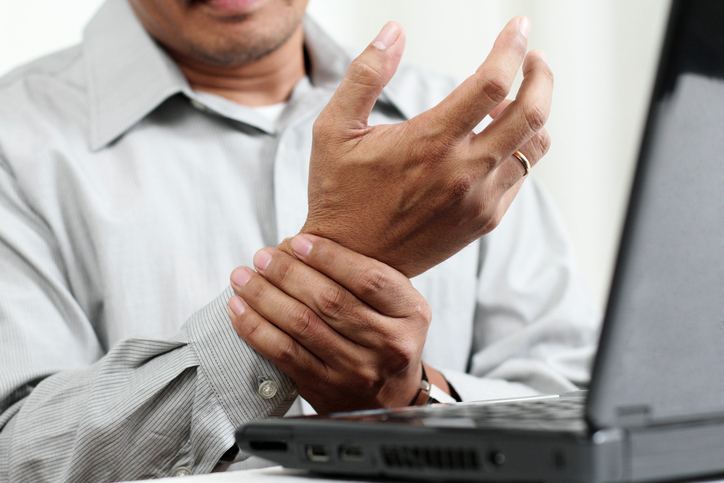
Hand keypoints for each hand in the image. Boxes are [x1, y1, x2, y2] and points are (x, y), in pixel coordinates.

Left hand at [227, 234, 431, 412]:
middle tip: (262, 256)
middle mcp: (389, 343)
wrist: (389, 399)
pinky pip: (284, 354)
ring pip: (302, 325)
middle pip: (330, 301)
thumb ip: (366, 277)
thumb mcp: (398, 306)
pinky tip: (240, 310)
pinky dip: (256, 328)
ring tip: (243, 278)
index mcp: (410, 314)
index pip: (369, 279)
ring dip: (264, 297)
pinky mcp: (326, 388)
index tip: (298, 241)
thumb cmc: (385, 337)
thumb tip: (304, 243)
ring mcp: (357, 370)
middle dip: (288, 273)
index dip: (330, 257)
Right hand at [298, 17, 551, 276]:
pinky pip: (521, 176)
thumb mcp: (334, 129)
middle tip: (533, 58)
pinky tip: (494, 140)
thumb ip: (364, 75)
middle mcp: (463, 173)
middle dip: (541, 75)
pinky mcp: (484, 220)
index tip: (516, 27)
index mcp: (429, 143)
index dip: (510, 47)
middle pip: (532, 112)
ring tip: (511, 101)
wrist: (351, 263)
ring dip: (533, 114)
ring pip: (534, 146)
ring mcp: (479, 200)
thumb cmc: (339, 194)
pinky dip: (518, 149)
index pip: (492, 83)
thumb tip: (394, 31)